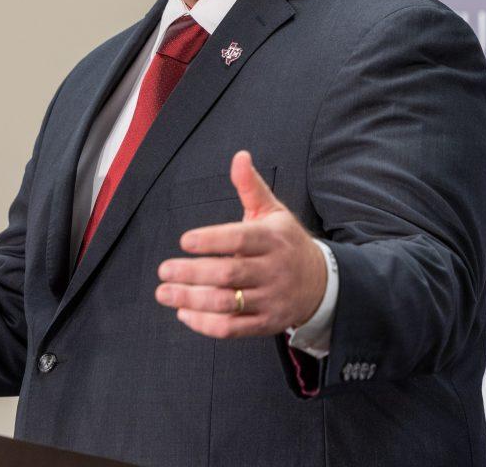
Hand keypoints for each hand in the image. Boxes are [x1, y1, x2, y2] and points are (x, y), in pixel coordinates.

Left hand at [154, 151, 326, 337]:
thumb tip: (239, 156)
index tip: (184, 241)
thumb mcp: (273, 211)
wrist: (322, 284)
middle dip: (192, 273)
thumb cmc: (286, 243)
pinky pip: (233, 328)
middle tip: (164, 270)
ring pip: (228, 304)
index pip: (241, 239)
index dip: (212, 240)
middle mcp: (273, 270)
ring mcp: (271, 299)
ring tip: (164, 293)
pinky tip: (184, 313)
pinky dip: (206, 324)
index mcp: (273, 239)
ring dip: (192, 300)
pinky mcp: (267, 324)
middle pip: (229, 274)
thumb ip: (250, 186)